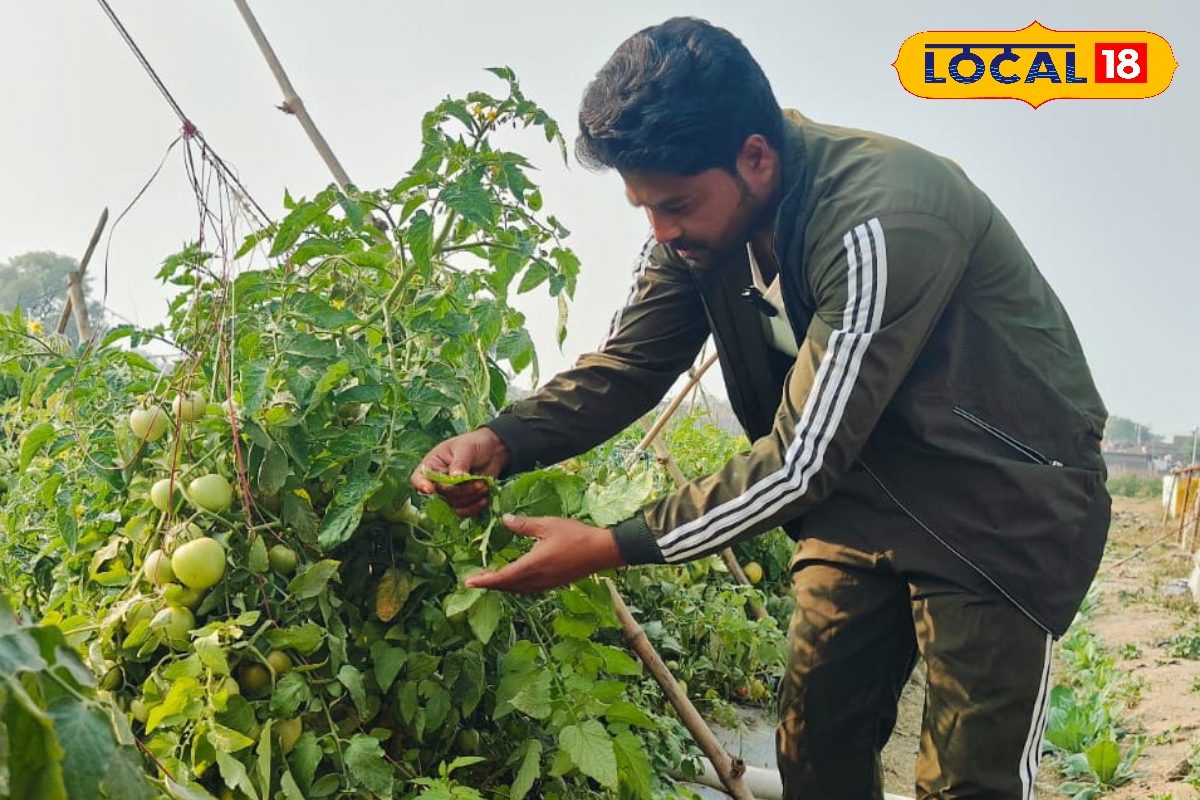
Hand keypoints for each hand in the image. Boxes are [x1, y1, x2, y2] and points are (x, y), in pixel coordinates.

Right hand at [410, 428, 508, 516]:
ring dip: (470, 498)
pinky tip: (484, 499)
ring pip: (453, 504)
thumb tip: (455, 477)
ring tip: (484, 486)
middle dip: (460, 490)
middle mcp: (437, 481)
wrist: (493, 450)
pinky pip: (462, 511)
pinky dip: (473, 508)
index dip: (421, 485)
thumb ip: (459, 463)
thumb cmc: (475, 444)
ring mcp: (449, 492)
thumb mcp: (466, 448)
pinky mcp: (462, 500)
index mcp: (432, 464)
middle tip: (480, 483)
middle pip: (440, 494)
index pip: (418, 478)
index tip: (431, 489)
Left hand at [464, 514, 625, 593]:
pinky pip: (528, 588)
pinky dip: (516, 585)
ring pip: (517, 589)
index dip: (484, 580)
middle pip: (507, 586)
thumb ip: (524, 525)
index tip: (468, 582)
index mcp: (533, 565)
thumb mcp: (548, 525)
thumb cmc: (576, 535)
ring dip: (502, 585)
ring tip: (491, 578)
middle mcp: (537, 579)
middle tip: (474, 580)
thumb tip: (504, 520)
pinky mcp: (553, 583)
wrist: (602, 551)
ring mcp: (546, 584)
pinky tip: (515, 577)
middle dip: (490, 584)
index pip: (502, 577)